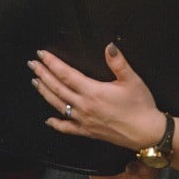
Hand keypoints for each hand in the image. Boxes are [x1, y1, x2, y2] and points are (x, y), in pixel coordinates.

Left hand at [29, 42, 164, 151]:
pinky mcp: (88, 132)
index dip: (52, 63)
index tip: (42, 54)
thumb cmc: (141, 106)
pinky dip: (56, 123)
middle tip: (32, 64)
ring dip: (45, 93)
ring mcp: (84, 120)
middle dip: (43, 74)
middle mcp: (84, 106)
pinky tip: (48, 120)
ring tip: (35, 82)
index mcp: (93, 91)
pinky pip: (67, 128)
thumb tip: (109, 46)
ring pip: (58, 105)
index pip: (66, 74)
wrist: (147, 132)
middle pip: (57, 88)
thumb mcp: (132, 80)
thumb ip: (118, 62)